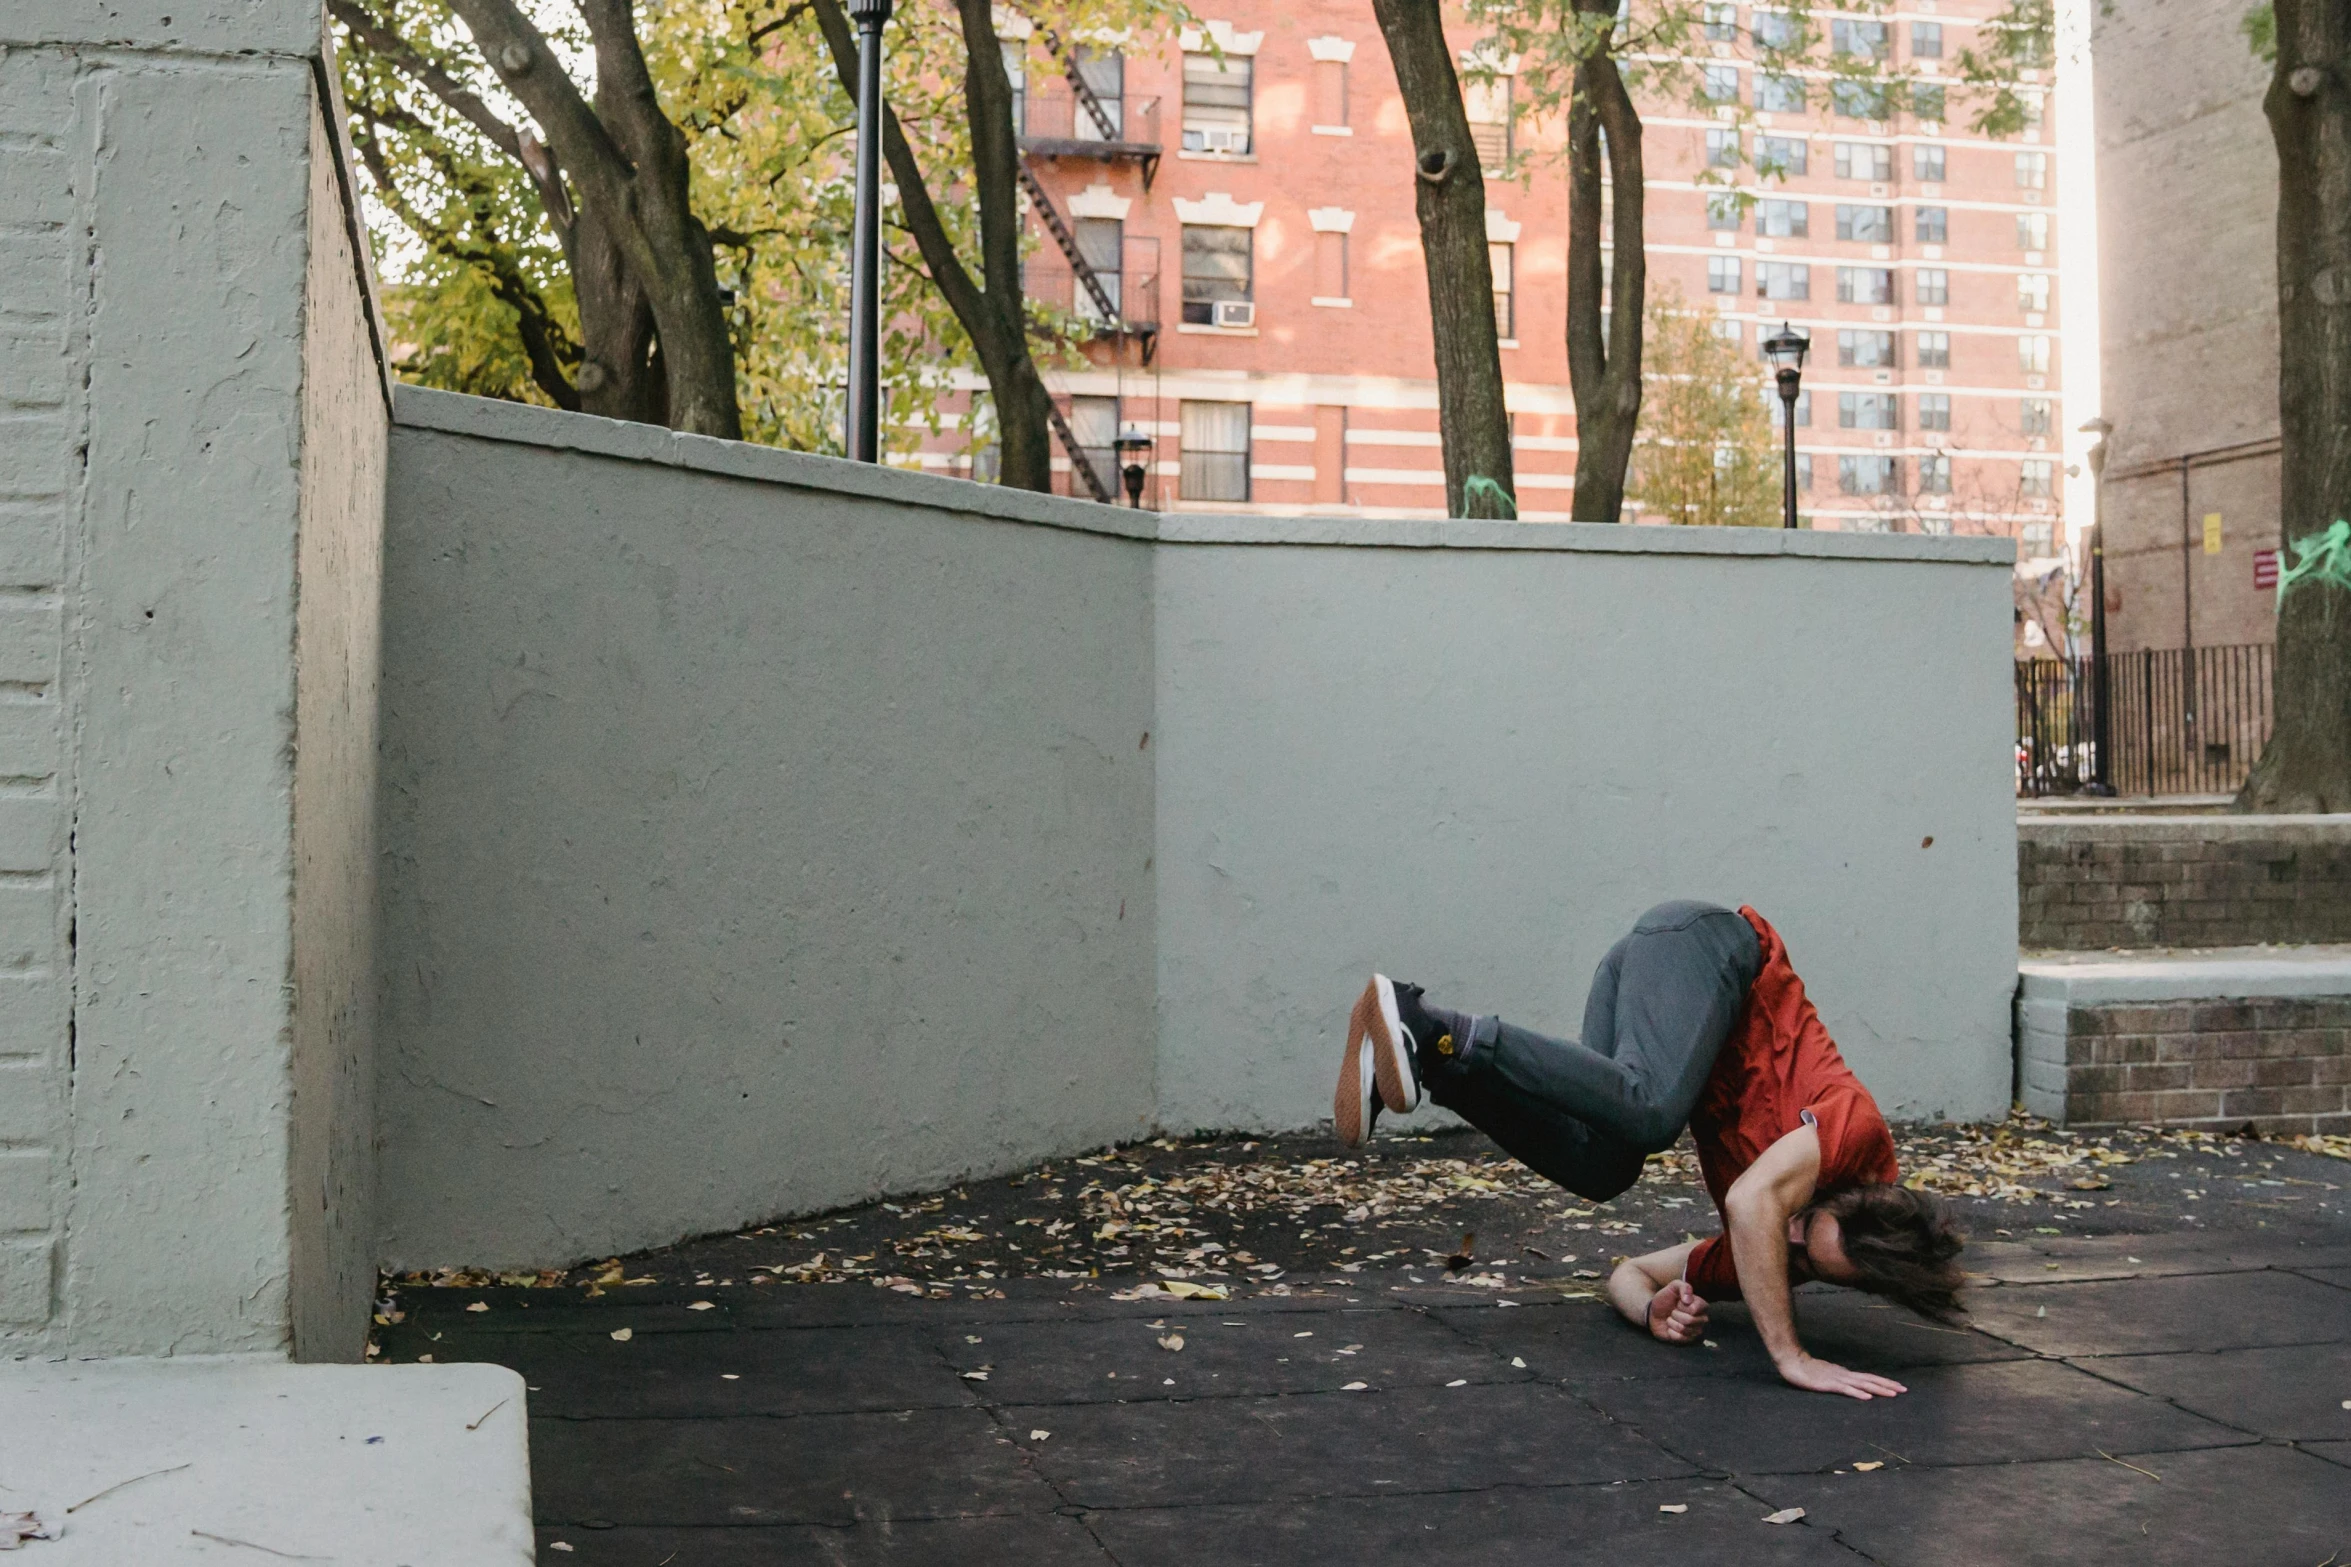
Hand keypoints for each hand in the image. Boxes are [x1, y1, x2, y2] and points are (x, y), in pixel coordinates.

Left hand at [1645, 1280, 1708, 1344]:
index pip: (1694, 1309)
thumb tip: (1688, 1299)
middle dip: (1676, 1314)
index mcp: (1702, 1306)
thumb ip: (1683, 1286)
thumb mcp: (1673, 1287)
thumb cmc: (1665, 1299)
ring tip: (1671, 1318)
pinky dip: (1670, 1331)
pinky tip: (1670, 1327)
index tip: (1678, 1302)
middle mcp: (1702, 1319)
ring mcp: (1696, 1330)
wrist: (1654, 1312)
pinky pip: (1679, 1337)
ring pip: (1683, 1329)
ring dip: (1672, 1322)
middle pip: (1689, 1320)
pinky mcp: (1688, 1340)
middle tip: (1673, 1311)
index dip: (1682, 1305)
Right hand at [1775, 1353, 1907, 1399]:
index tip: (1898, 1387)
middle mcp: (1845, 1375)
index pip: (1868, 1378)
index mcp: (1845, 1374)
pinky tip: (1868, 1398)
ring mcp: (1838, 1379)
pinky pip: (1846, 1390)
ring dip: (1879, 1389)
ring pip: (1863, 1385)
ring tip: (1893, 1394)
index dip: (1883, 1382)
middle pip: (1870, 1380)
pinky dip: (1858, 1393)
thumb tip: (1848, 1385)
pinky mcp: (1829, 1384)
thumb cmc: (1807, 1370)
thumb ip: (1837, 1380)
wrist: (1792, 1361)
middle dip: (1888, 1385)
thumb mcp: (1825, 1375)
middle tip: (1904, 1390)